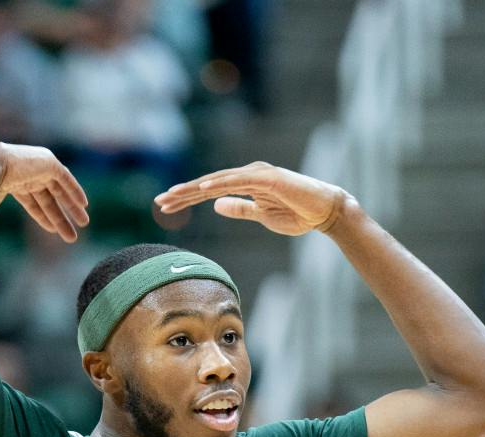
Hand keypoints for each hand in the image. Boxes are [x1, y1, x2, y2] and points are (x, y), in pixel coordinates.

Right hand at [0, 144, 88, 243]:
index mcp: (15, 182)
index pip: (33, 202)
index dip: (43, 217)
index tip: (53, 231)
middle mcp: (28, 174)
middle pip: (49, 198)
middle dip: (61, 216)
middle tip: (72, 234)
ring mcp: (38, 167)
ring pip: (60, 190)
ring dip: (72, 207)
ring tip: (84, 224)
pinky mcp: (48, 162)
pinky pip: (66, 178)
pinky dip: (75, 190)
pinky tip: (83, 205)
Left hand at [156, 162, 351, 235]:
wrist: (325, 211)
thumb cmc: (297, 213)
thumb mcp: (262, 215)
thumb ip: (240, 208)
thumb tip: (217, 206)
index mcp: (245, 183)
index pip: (209, 191)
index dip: (186, 197)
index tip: (166, 206)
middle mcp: (248, 174)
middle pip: (209, 183)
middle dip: (183, 192)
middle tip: (159, 202)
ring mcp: (258, 174)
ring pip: (219, 180)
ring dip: (194, 188)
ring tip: (173, 195)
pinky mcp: (269, 179)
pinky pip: (239, 181)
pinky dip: (220, 184)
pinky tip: (202, 191)